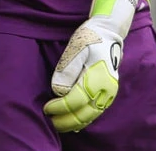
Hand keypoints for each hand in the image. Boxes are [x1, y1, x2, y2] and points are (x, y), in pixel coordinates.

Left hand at [43, 0, 143, 132]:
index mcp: (97, 78)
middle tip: (49, 120)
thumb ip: (67, 69)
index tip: (46, 108)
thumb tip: (57, 91)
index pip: (74, 101)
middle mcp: (106, 89)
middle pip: (83, 114)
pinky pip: (96, 112)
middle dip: (65, 121)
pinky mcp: (109, 93)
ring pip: (90, 117)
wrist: (110, 31)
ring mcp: (110, 93)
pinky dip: (84, 120)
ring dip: (73, 123)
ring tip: (58, 124)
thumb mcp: (76, 47)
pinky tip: (73, 123)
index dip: (58, 108)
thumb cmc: (91, 37)